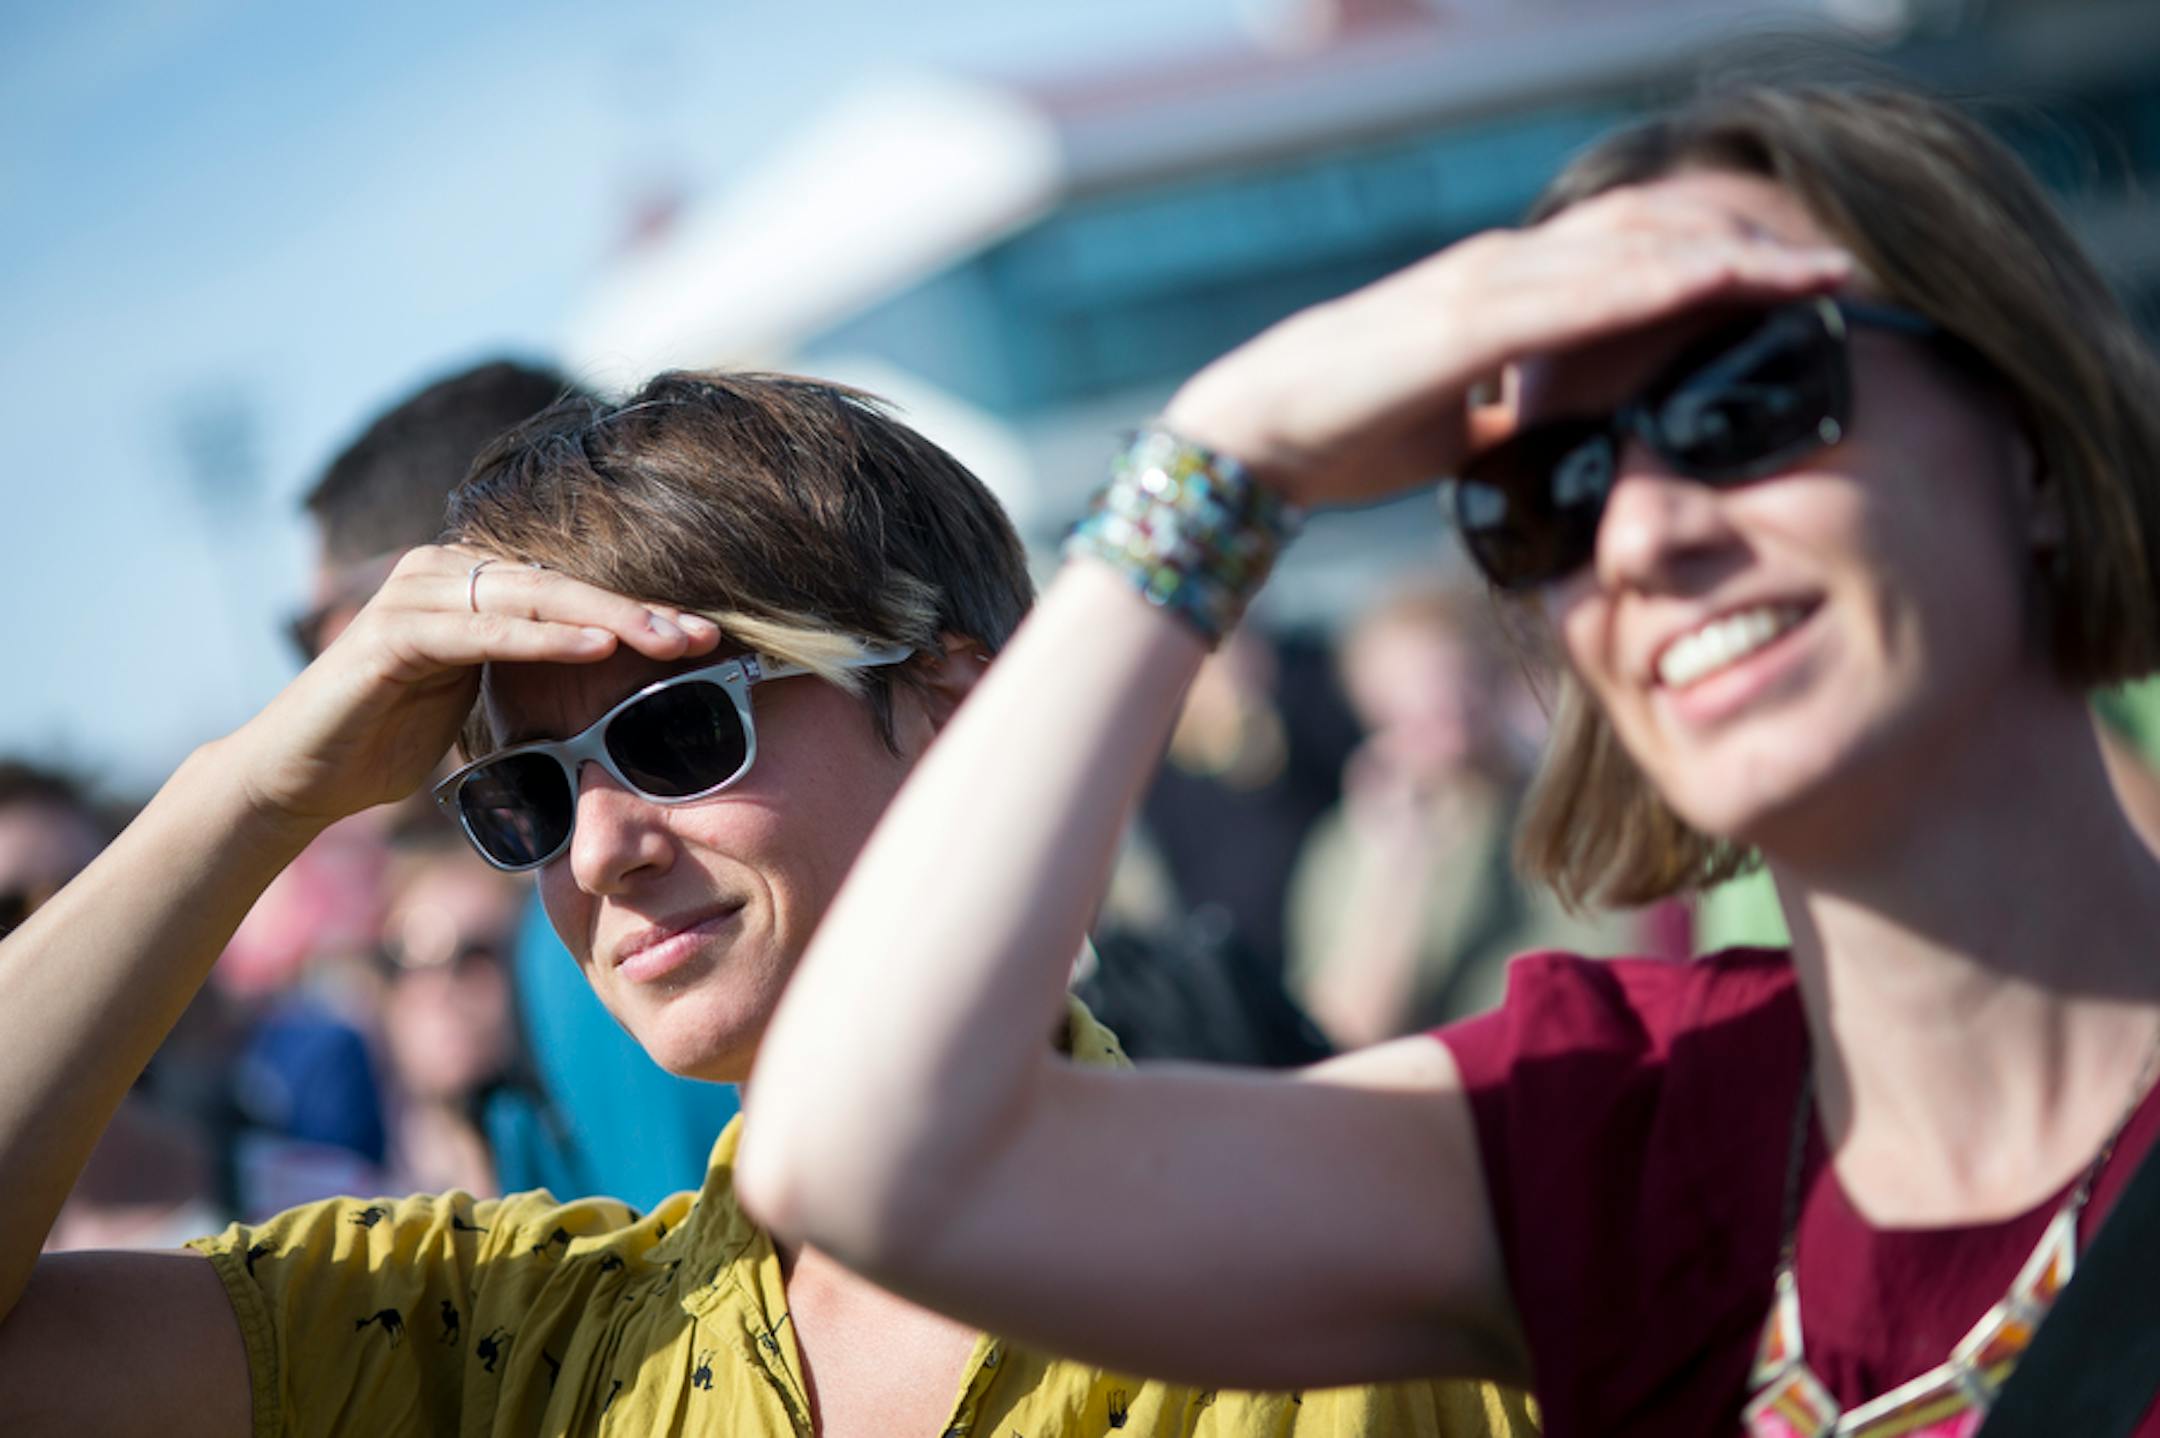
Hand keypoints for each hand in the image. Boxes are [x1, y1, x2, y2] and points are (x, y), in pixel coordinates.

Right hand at [225, 546, 719, 832]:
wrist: (301, 775)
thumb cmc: (391, 739)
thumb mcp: (482, 702)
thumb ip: (530, 675)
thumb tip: (610, 687)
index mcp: (471, 583)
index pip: (572, 588)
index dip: (641, 608)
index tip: (710, 635)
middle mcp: (443, 572)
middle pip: (563, 583)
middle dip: (641, 608)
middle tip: (708, 632)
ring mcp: (415, 595)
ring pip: (532, 597)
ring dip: (609, 617)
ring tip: (671, 638)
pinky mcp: (392, 632)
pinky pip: (484, 630)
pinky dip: (543, 637)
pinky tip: (597, 647)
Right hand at [1160, 186, 1853, 507]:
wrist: (1255, 436)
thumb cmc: (1347, 432)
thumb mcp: (1462, 428)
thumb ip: (1518, 417)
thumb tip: (1573, 442)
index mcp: (1510, 294)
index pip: (1636, 257)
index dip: (1721, 262)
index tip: (1797, 287)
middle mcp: (1508, 269)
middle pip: (1656, 233)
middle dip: (1753, 245)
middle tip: (1841, 263)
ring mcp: (1488, 284)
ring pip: (1634, 247)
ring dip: (1732, 254)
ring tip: (1814, 268)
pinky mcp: (1464, 318)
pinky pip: (1580, 289)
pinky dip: (1658, 281)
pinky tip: (1720, 283)